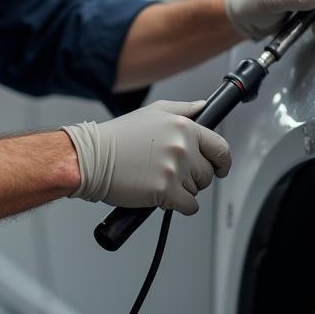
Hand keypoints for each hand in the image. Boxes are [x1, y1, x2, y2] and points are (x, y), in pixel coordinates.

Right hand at [62, 100, 231, 215]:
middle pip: (208, 173)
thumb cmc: (118, 137)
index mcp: (184, 127)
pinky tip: (164, 197)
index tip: (220, 168)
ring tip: (160, 180)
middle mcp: (182, 147)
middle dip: (195, 177)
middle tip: (175, 175)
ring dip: (183, 191)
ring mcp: (174, 170)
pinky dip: (180, 206)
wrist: (92, 158)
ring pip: (197, 190)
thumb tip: (203, 107)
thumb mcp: (153, 112)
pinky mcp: (165, 191)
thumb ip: (184, 109)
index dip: (223, 161)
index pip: (220, 147)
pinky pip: (188, 206)